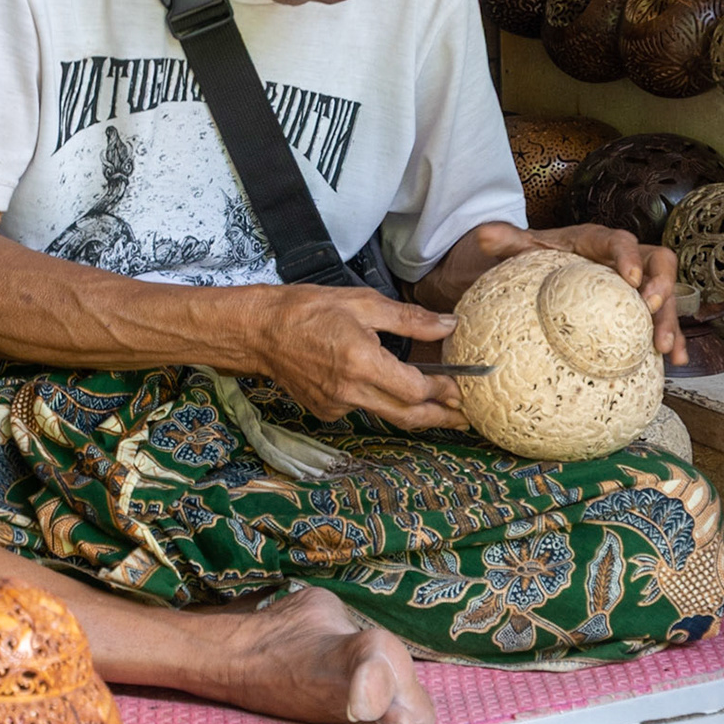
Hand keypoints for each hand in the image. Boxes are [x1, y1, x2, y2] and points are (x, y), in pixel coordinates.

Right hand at [247, 285, 467, 429]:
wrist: (259, 332)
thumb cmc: (307, 310)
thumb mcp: (363, 303)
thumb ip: (410, 320)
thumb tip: (448, 325)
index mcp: (361, 362)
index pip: (414, 389)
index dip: (441, 391)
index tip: (458, 387)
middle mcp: (350, 390)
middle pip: (407, 416)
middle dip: (439, 418)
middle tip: (464, 419)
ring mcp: (335, 405)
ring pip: (385, 415)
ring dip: (412, 412)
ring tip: (437, 408)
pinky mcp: (325, 411)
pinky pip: (362, 409)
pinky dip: (378, 401)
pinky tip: (383, 388)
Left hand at [466, 221, 685, 364]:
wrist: (541, 271)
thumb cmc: (536, 257)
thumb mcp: (521, 248)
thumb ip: (507, 241)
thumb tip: (485, 236)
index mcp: (597, 241)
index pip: (620, 241)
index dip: (629, 257)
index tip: (630, 278)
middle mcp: (624, 259)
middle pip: (657, 262)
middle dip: (662, 285)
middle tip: (653, 309)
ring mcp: (635, 285)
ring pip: (665, 296)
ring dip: (670, 320)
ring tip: (666, 348)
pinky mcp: (637, 309)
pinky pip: (660, 321)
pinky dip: (671, 340)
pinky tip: (674, 363)